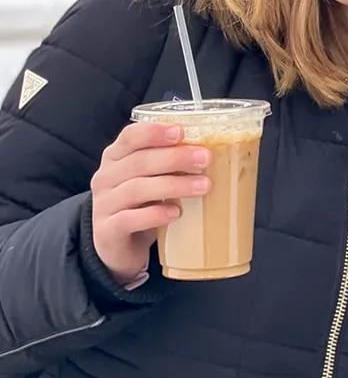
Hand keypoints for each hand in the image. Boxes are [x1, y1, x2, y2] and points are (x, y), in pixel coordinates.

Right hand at [90, 122, 210, 285]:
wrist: (118, 245)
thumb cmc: (142, 203)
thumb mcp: (153, 178)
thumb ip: (172, 163)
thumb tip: (214, 150)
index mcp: (116, 156)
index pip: (130, 136)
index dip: (155, 132)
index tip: (181, 132)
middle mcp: (106, 177)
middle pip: (139, 161)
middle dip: (176, 157)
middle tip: (206, 159)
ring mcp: (103, 204)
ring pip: (137, 189)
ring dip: (174, 185)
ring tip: (203, 186)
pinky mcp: (107, 231)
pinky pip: (129, 219)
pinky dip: (155, 215)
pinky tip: (176, 212)